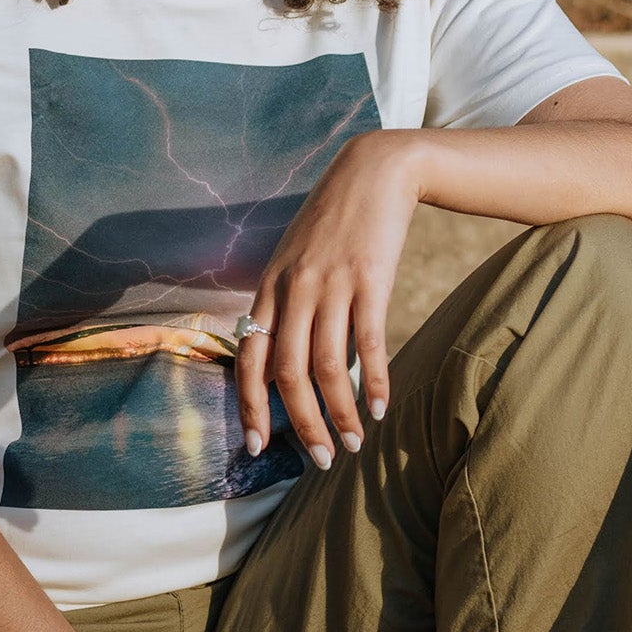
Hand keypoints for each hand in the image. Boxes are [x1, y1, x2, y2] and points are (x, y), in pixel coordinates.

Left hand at [236, 130, 424, 469]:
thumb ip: (287, 305)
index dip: (251, 407)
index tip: (258, 446)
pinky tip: (382, 407)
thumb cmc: (336, 220)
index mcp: (269, 288)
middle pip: (289, 374)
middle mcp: (294, 290)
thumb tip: (288, 364)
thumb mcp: (297, 257)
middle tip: (320, 459)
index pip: (249, 359)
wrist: (375, 171)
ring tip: (355, 444)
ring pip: (328, 367)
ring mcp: (331, 285)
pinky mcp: (370, 280)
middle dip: (302, 425)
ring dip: (341, 413)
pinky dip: (375, 381)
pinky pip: (369, 344)